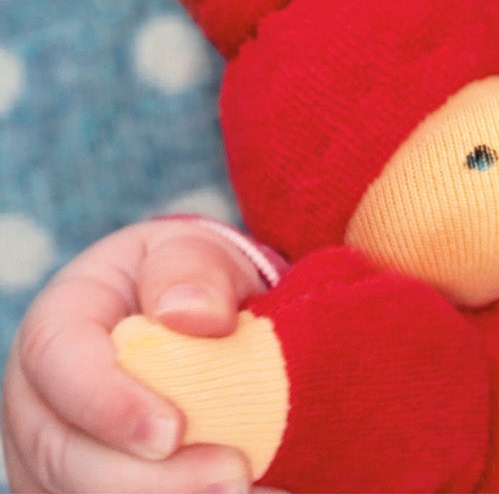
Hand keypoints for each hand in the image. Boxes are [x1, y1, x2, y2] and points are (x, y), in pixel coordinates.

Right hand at [1, 220, 263, 493]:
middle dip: (149, 481)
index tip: (173, 431)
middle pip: (66, 456)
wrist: (184, 319)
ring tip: (241, 490)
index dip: (109, 405)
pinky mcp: (74, 493)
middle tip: (233, 477)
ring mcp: (48, 458)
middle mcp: (35, 401)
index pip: (59, 364)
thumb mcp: (191, 252)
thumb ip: (191, 271)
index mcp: (55, 326)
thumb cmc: (182, 281)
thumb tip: (191, 313)